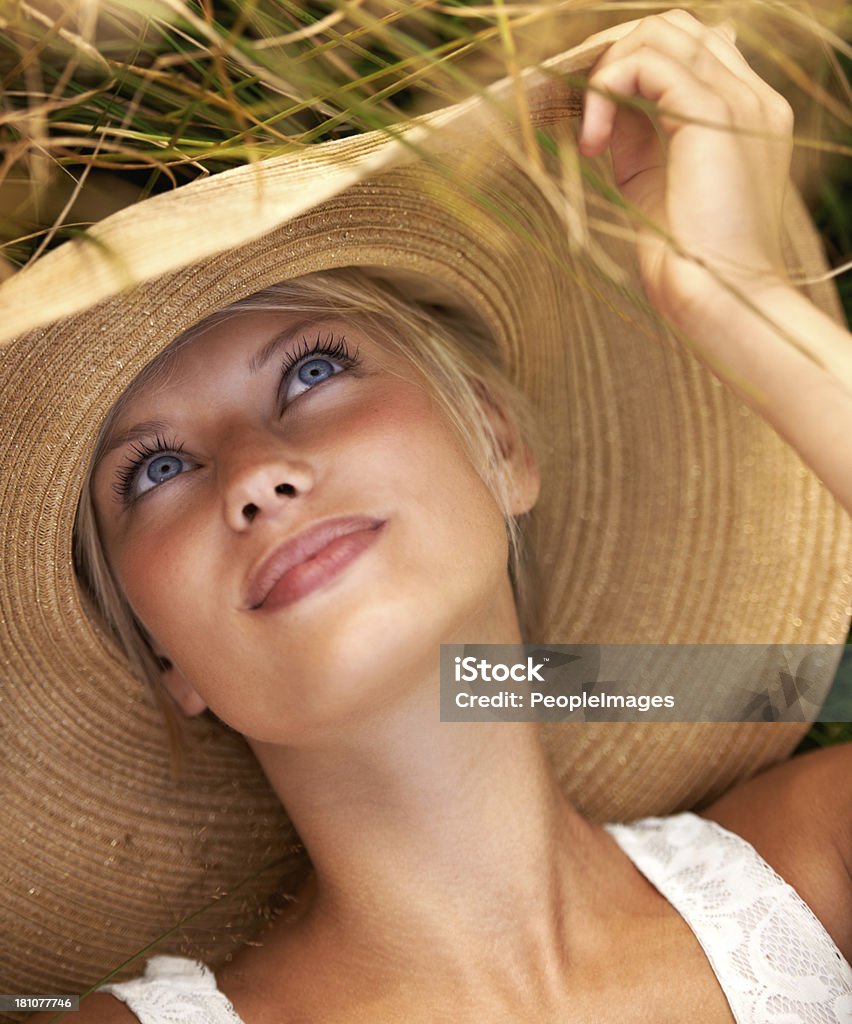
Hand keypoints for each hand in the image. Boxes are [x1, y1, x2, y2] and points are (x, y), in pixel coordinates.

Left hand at [579, 9, 794, 327]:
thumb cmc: (688, 262)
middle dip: (614, 55)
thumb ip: (638, 137)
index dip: (631, 66)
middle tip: (579, 108)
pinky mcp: (710, 114)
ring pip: (660, 34)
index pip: (689, 50)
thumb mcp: (653, 185)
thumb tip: (607, 105)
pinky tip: (594, 143)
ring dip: (607, 72)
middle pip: (674, 28)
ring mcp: (737, 100)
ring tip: (590, 136)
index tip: (592, 111)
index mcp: (744, 114)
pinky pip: (646, 63)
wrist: (721, 299)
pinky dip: (607, 90)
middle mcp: (749, 97)